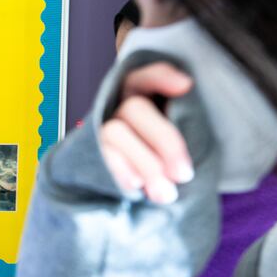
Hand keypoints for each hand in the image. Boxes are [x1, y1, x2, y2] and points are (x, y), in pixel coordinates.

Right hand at [99, 63, 194, 203]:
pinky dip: (121, 172)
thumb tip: (185, 148)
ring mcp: (100, 135)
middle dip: (165, 140)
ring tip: (165, 193)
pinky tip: (136, 189)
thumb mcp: (180, 147)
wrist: (138, 198)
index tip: (186, 86)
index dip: (161, 78)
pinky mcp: (91, 158)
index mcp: (138, 100)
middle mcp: (115, 112)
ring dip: (145, 163)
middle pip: (134, 108)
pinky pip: (102, 158)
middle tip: (184, 175)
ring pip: (115, 132)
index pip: (143, 78)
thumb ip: (184, 134)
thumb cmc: (165, 168)